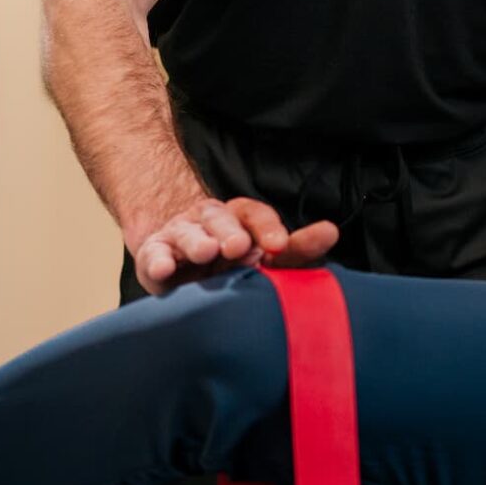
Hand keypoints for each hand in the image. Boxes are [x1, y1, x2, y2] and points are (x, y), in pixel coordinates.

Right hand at [131, 197, 338, 294]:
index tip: (280, 244)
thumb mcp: (263, 257)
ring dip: (197, 241)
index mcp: (241, 220)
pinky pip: (154, 256)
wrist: (180, 265)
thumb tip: (331, 231)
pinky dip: (157, 261)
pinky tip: (164, 269)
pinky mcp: (155, 256)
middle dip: (231, 232)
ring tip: (206, 252)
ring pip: (189, 234)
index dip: (268, 227)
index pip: (256, 214)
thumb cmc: (230, 264)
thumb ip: (296, 250)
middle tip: (239, 247)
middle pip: (221, 219)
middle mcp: (211, 222)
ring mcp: (182, 237)